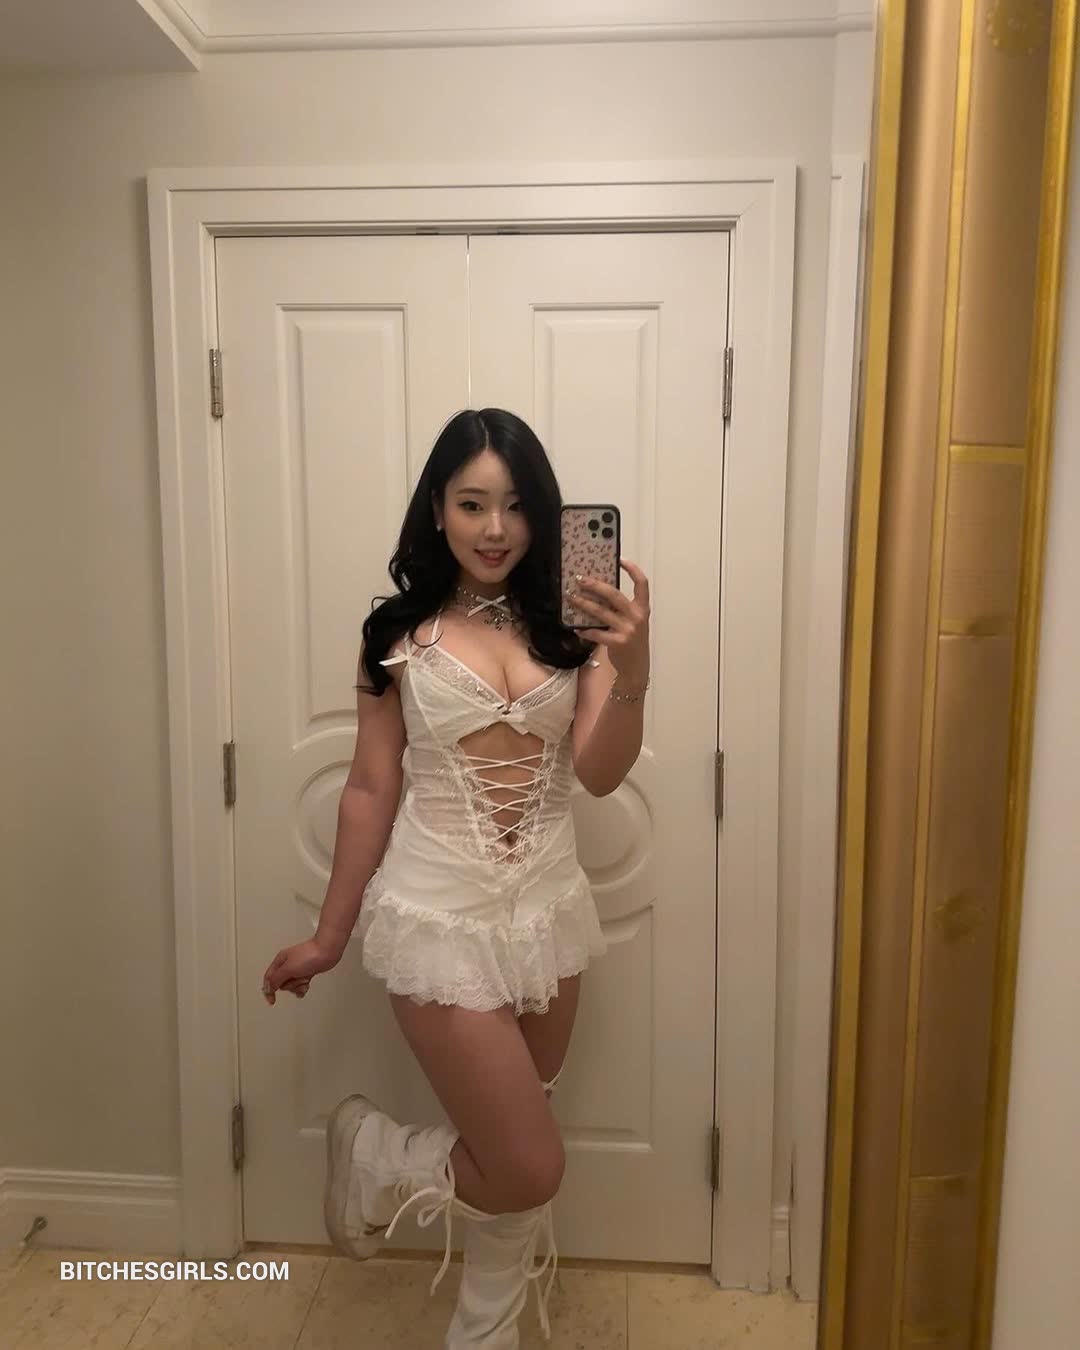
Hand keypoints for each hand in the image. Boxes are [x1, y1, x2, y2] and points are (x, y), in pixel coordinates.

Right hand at [262, 935, 342, 1005]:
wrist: (327, 952)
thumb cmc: (309, 955)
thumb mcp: (288, 969)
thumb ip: (276, 979)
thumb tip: (268, 988)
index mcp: (280, 961)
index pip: (268, 978)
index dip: (268, 990)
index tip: (272, 1001)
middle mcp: (288, 965)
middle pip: (281, 984)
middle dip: (290, 985)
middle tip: (297, 978)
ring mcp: (298, 969)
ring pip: (292, 986)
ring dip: (298, 985)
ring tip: (305, 977)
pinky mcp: (306, 973)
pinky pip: (300, 986)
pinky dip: (304, 987)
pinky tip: (308, 984)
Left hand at [565, 559, 650, 682]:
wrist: (636, 667)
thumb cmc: (632, 641)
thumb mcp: (634, 622)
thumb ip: (622, 609)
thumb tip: (598, 593)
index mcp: (642, 608)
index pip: (642, 584)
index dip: (632, 570)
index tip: (620, 560)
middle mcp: (637, 617)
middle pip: (614, 594)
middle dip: (595, 585)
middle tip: (580, 579)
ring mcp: (627, 630)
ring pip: (601, 612)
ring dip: (583, 603)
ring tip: (571, 597)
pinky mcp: (617, 642)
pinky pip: (596, 633)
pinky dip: (584, 630)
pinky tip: (576, 628)